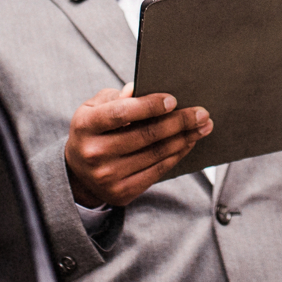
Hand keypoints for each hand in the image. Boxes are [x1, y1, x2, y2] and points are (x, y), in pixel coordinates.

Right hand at [65, 83, 211, 206]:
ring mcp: (108, 176)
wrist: (78, 173)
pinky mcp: (122, 192)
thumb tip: (139, 89)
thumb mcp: (95, 108)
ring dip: (184, 139)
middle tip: (202, 113)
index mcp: (85, 126)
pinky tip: (188, 143)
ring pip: (156, 154)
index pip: (121, 113)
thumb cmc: (93, 130)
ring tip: (202, 127)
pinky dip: (176, 155)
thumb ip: (117, 97)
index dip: (149, 106)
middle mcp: (95, 153)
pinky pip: (157, 171)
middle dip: (179, 122)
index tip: (173, 100)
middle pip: (145, 135)